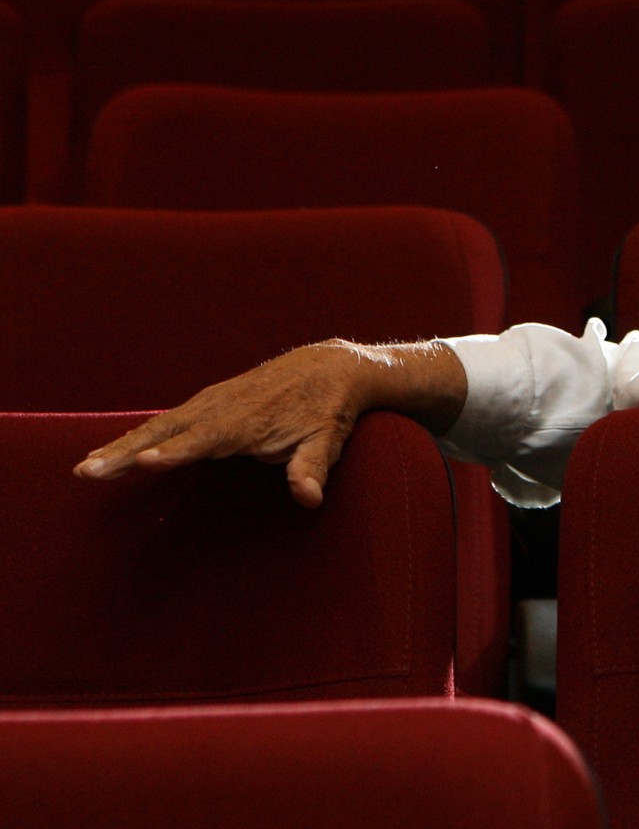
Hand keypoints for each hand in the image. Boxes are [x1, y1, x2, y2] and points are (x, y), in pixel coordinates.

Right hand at [74, 340, 465, 508]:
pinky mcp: (207, 401)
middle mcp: (222, 408)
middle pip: (168, 432)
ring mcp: (211, 402)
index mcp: (248, 420)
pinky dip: (137, 435)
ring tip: (85, 468)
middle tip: (89, 472)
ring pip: (159, 425)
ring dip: (121, 445)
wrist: (329, 367)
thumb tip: (309, 497)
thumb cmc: (327, 410)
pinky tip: (113, 452)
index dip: (177, 451)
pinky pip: (167, 420)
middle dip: (128, 452)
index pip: (206, 439)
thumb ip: (314, 467)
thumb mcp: (328, 439)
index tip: (146, 462)